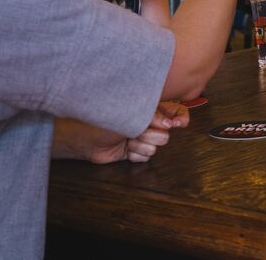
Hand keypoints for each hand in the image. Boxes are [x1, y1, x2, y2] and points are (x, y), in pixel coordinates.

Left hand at [50, 102, 189, 164]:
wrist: (85, 137)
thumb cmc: (104, 117)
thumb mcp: (132, 111)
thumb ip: (153, 115)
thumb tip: (169, 124)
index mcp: (149, 107)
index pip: (175, 111)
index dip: (180, 118)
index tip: (176, 124)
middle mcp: (147, 122)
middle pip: (166, 134)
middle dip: (150, 134)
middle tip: (136, 130)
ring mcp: (141, 137)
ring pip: (155, 147)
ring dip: (139, 144)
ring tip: (126, 138)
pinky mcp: (135, 151)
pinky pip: (145, 157)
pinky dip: (134, 154)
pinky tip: (125, 147)